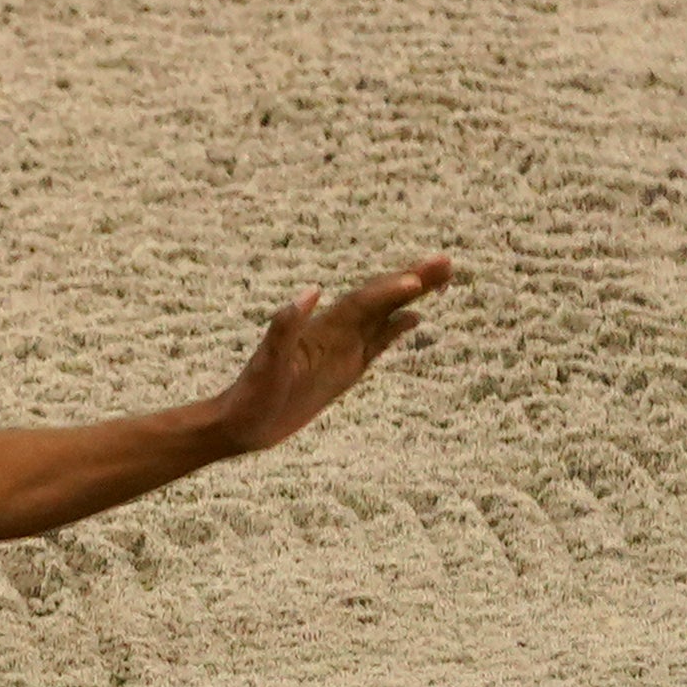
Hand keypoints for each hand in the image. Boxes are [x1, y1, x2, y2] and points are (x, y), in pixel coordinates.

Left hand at [210, 256, 453, 453]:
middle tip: (447, 261)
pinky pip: (376, 344)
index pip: (360, 304)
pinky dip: (395, 328)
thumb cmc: (250, 396)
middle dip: (412, 280)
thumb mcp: (266, 365)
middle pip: (379, 300)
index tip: (415, 280)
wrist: (240, 425)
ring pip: (384, 316)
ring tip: (442, 276)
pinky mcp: (344, 370)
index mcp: (318, 330)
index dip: (387, 291)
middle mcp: (333, 333)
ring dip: (411, 296)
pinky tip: (414, 317)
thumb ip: (285, 329)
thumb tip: (310, 291)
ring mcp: (340, 350)